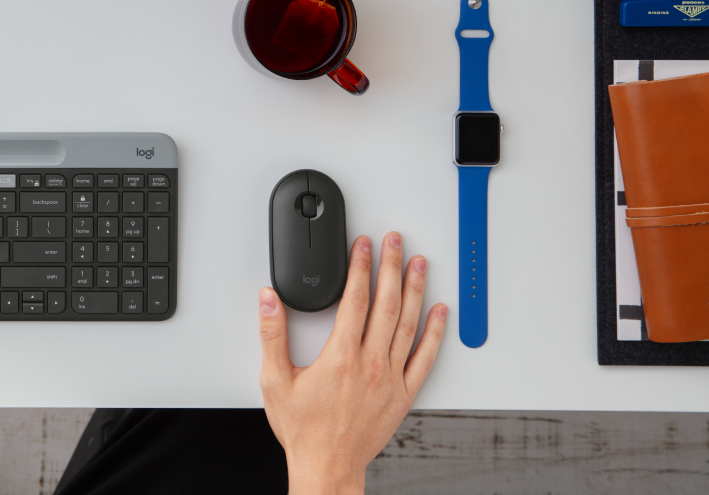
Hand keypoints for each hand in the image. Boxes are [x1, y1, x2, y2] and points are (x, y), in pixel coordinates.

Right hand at [258, 232, 447, 494]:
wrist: (327, 466)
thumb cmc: (303, 430)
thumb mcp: (274, 380)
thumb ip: (271, 335)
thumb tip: (269, 301)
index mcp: (340, 358)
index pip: (355, 299)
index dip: (360, 267)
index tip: (362, 246)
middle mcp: (370, 365)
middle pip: (387, 304)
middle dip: (391, 267)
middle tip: (395, 242)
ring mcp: (390, 379)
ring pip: (409, 325)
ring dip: (415, 290)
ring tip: (419, 264)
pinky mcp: (403, 394)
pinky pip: (425, 358)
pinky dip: (435, 333)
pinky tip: (439, 313)